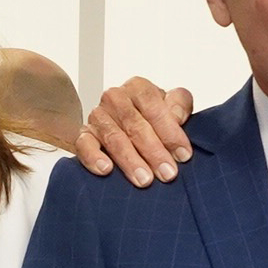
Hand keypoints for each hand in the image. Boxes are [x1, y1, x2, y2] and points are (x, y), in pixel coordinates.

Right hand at [75, 78, 194, 185]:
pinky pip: (84, 145)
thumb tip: (177, 116)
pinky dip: (94, 157)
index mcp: (138, 88)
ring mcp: (98, 116)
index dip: (169, 131)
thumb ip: (180, 105)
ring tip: (144, 179)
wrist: (131, 127)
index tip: (183, 155)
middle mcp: (115, 98)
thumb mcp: (174, 106)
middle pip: (134, 124)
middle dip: (153, 151)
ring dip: (130, 160)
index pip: (153, 105)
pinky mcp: (84, 135)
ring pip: (113, 137)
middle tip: (167, 173)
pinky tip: (106, 169)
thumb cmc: (154, 118)